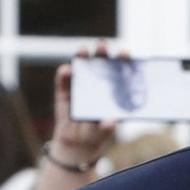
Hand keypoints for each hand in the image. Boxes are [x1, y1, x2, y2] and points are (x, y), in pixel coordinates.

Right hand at [47, 42, 120, 169]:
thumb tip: (110, 121)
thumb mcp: (104, 133)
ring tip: (83, 50)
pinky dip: (65, 75)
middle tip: (103, 44)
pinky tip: (68, 70)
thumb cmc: (96, 136)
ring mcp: (79, 88)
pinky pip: (63, 82)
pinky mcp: (63, 93)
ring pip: (80, 70)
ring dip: (81, 59)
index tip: (126, 52)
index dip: (121, 63)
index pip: (118, 75)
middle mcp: (96, 87)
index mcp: (111, 94)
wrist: (77, 145)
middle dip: (101, 54)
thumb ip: (106, 128)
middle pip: (99, 67)